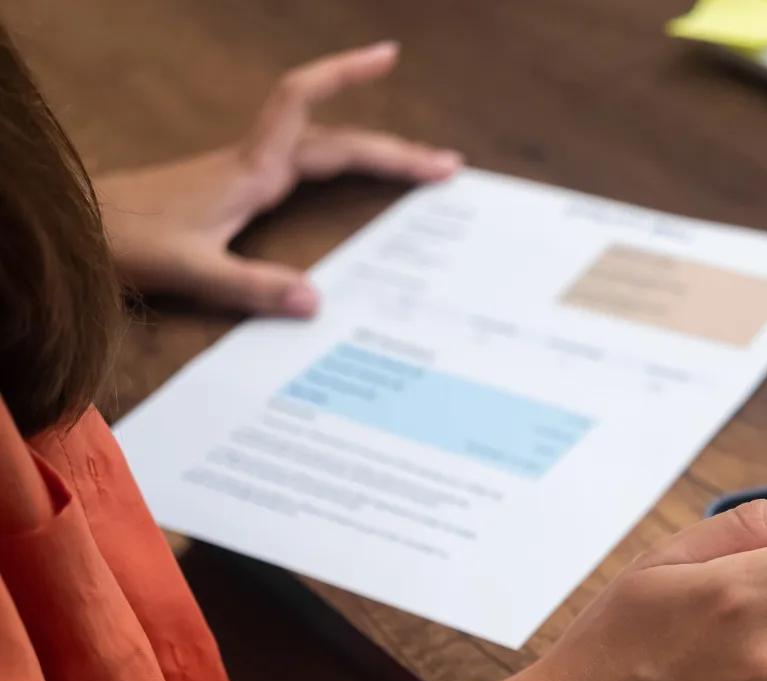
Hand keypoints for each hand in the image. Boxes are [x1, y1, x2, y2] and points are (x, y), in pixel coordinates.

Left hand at [94, 41, 460, 317]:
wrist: (81, 232)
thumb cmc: (128, 243)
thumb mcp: (190, 270)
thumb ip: (250, 286)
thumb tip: (317, 301)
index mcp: (250, 171)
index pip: (302, 103)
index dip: (344, 74)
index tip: (387, 55)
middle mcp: (254, 164)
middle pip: (335, 139)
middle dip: (393, 147)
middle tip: (446, 165)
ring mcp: (246, 174)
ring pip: (322, 150)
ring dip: (371, 155)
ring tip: (417, 172)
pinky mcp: (238, 190)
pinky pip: (306, 169)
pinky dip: (341, 168)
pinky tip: (352, 185)